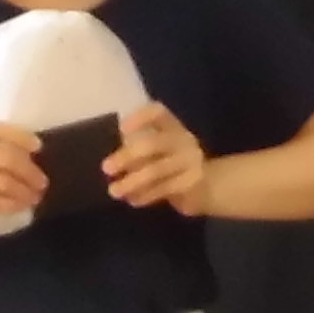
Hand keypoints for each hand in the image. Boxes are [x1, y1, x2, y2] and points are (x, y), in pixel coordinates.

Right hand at [0, 121, 46, 225]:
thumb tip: (11, 158)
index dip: (20, 136)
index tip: (37, 147)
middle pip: (7, 158)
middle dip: (29, 171)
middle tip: (41, 182)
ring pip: (3, 181)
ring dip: (23, 191)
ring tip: (34, 198)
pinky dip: (9, 205)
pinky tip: (18, 208)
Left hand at [104, 100, 213, 215]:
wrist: (207, 186)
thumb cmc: (172, 164)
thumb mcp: (158, 151)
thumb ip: (138, 148)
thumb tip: (113, 160)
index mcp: (172, 126)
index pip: (158, 113)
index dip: (140, 118)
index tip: (122, 129)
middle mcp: (184, 140)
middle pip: (153, 144)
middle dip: (127, 156)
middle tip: (106, 168)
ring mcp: (191, 161)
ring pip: (156, 170)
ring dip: (132, 182)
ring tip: (113, 191)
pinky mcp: (192, 182)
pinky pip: (164, 188)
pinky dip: (145, 195)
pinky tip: (133, 199)